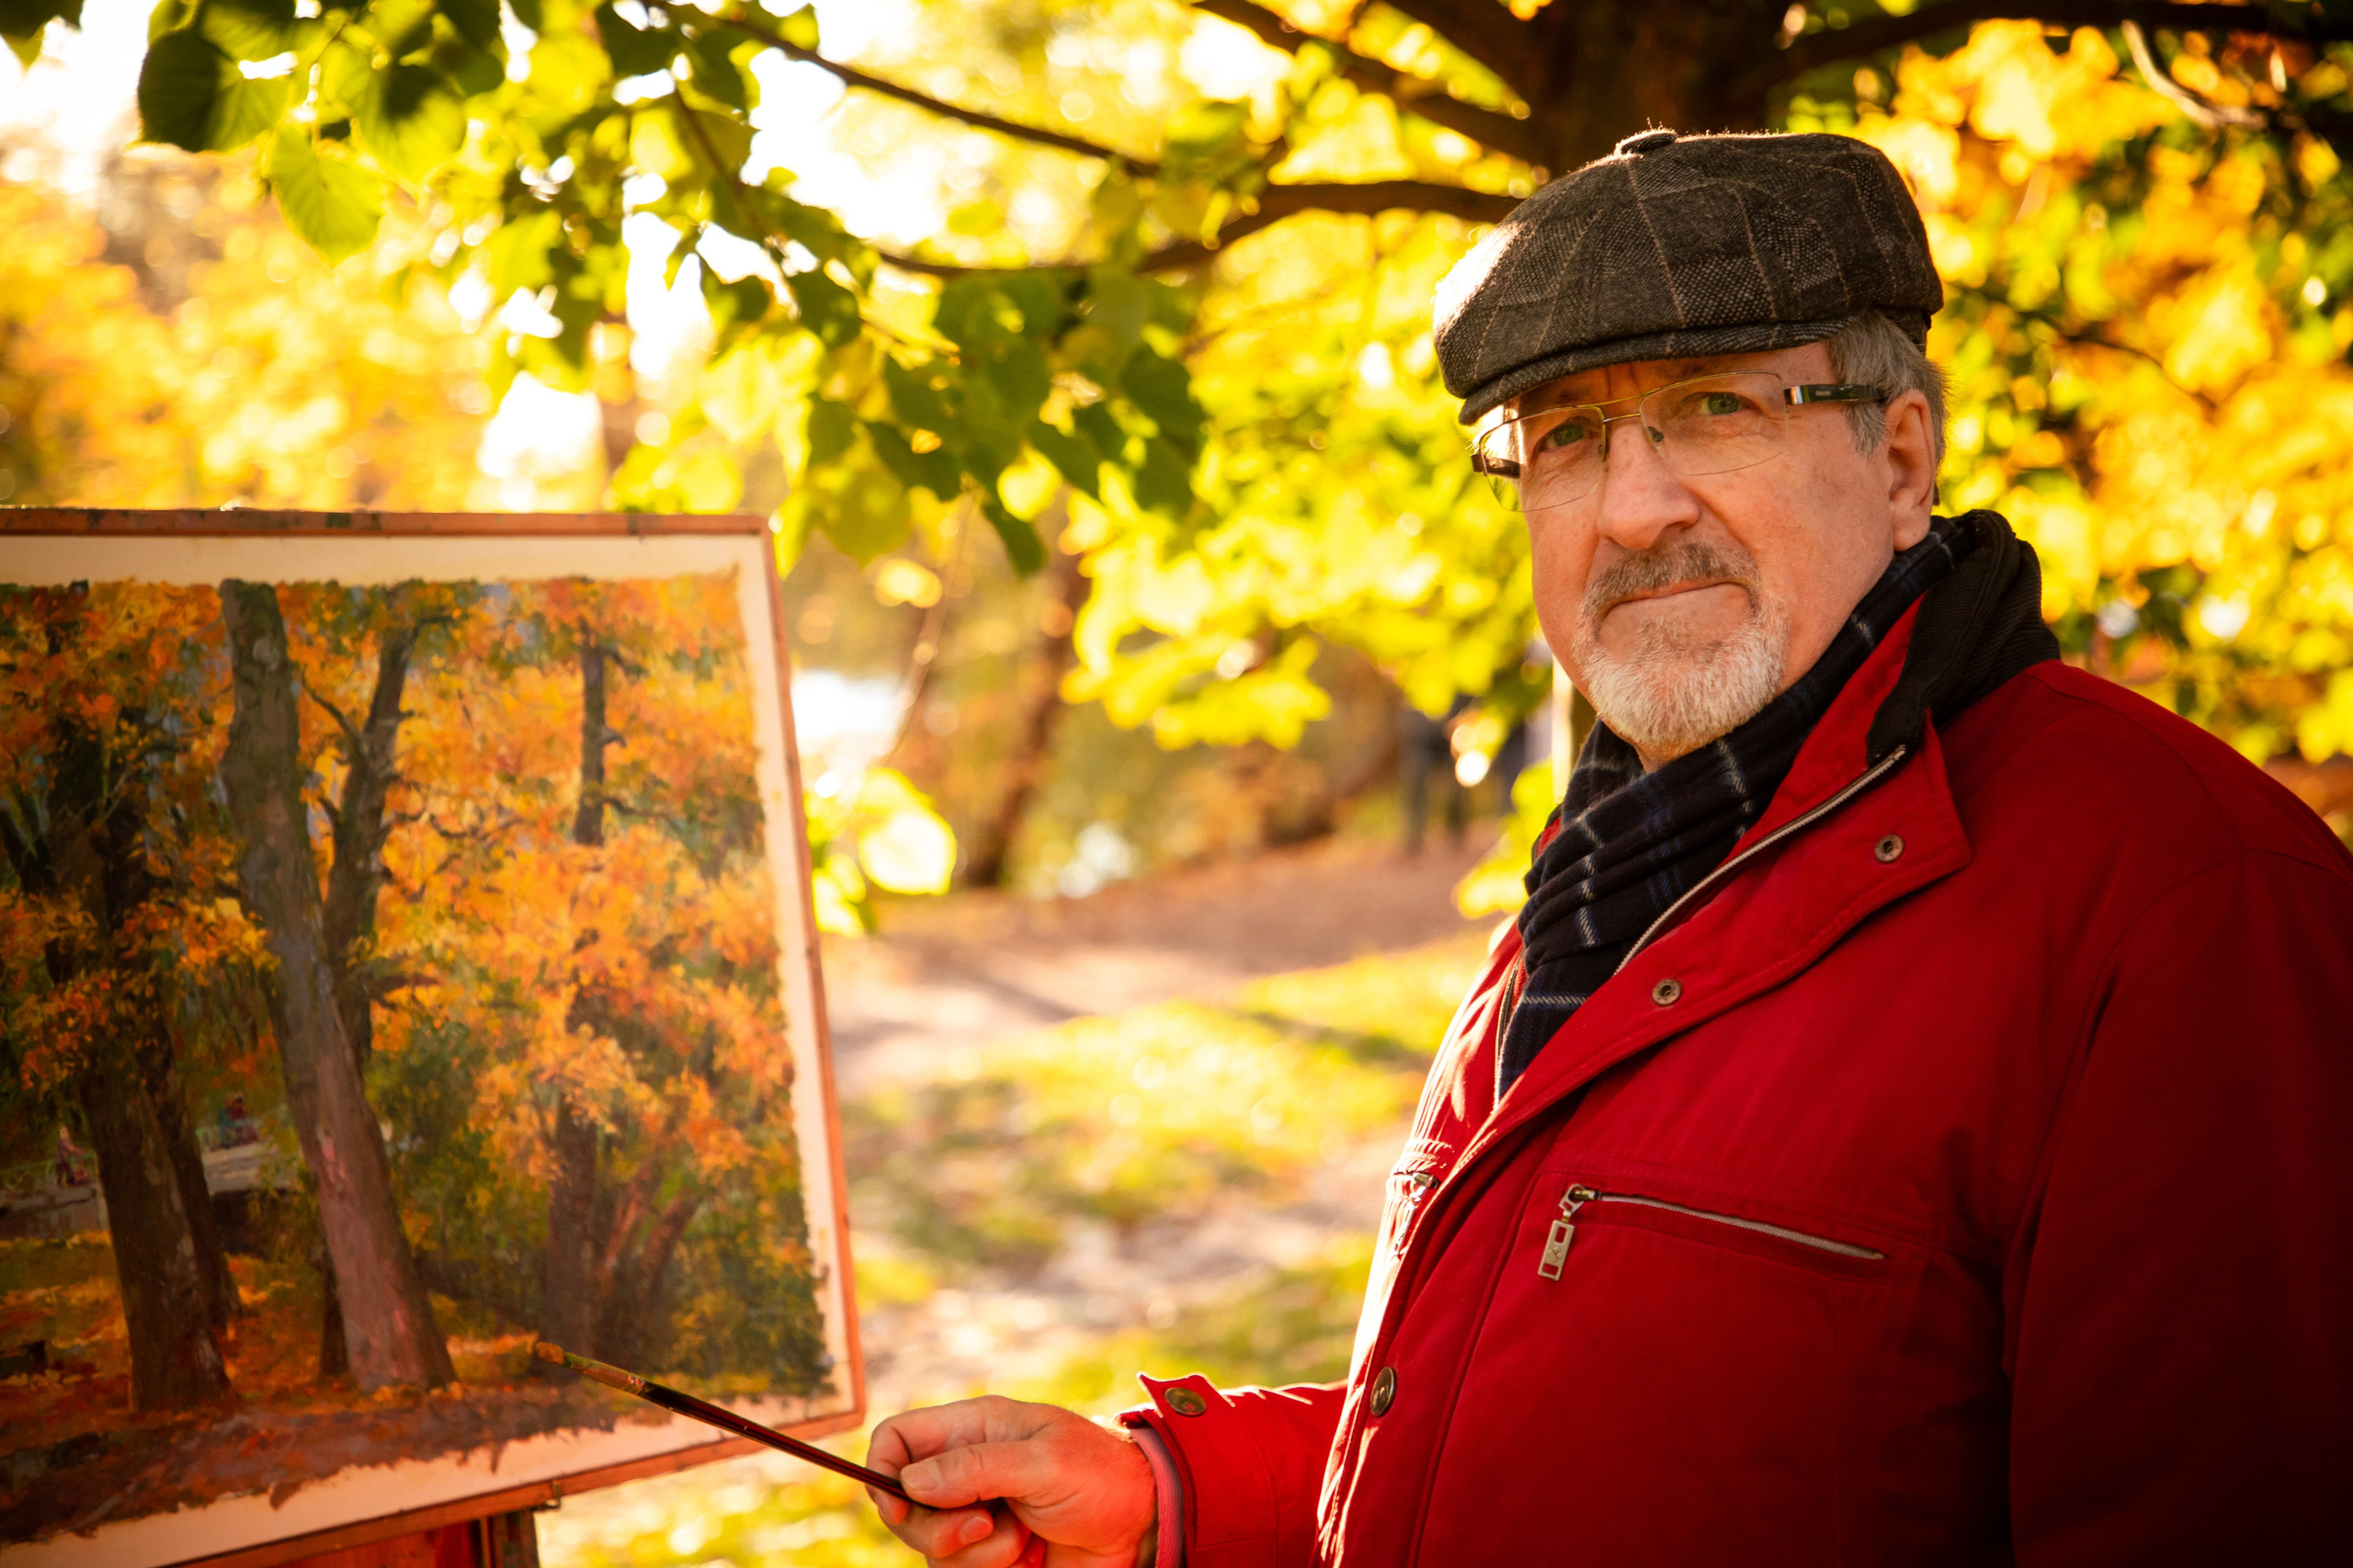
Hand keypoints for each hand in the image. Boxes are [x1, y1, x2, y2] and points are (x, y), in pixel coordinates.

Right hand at [865, 1395, 1157, 1566]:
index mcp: (974, 1430)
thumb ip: (977, 1467)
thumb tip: (912, 1481)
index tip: (904, 1507)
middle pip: (904, 1504)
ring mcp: (977, 1515)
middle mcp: (967, 1471)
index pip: (897, 1439)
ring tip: (1023, 1538)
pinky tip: (1029, 1556)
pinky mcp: (991, 1555)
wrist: (1145, 1525)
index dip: (883, 1472)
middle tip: (986, 1526)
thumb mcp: (1044, 1462)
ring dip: (976, 1554)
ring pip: (932, 1547)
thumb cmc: (1102, 1476)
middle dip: (937, 1528)